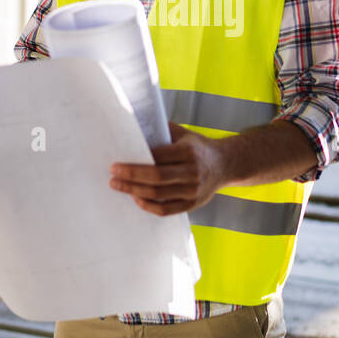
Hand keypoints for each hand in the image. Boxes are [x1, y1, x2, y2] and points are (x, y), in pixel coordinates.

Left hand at [109, 122, 230, 215]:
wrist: (225, 164)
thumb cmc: (198, 147)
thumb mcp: (183, 134)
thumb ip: (162, 131)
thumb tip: (133, 127)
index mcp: (188, 151)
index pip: (157, 158)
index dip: (135, 162)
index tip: (117, 163)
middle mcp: (192, 171)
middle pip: (156, 177)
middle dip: (130, 177)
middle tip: (113, 176)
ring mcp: (193, 190)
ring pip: (158, 195)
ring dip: (134, 191)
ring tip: (119, 186)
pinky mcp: (193, 204)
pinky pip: (166, 210)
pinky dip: (149, 206)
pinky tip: (137, 199)